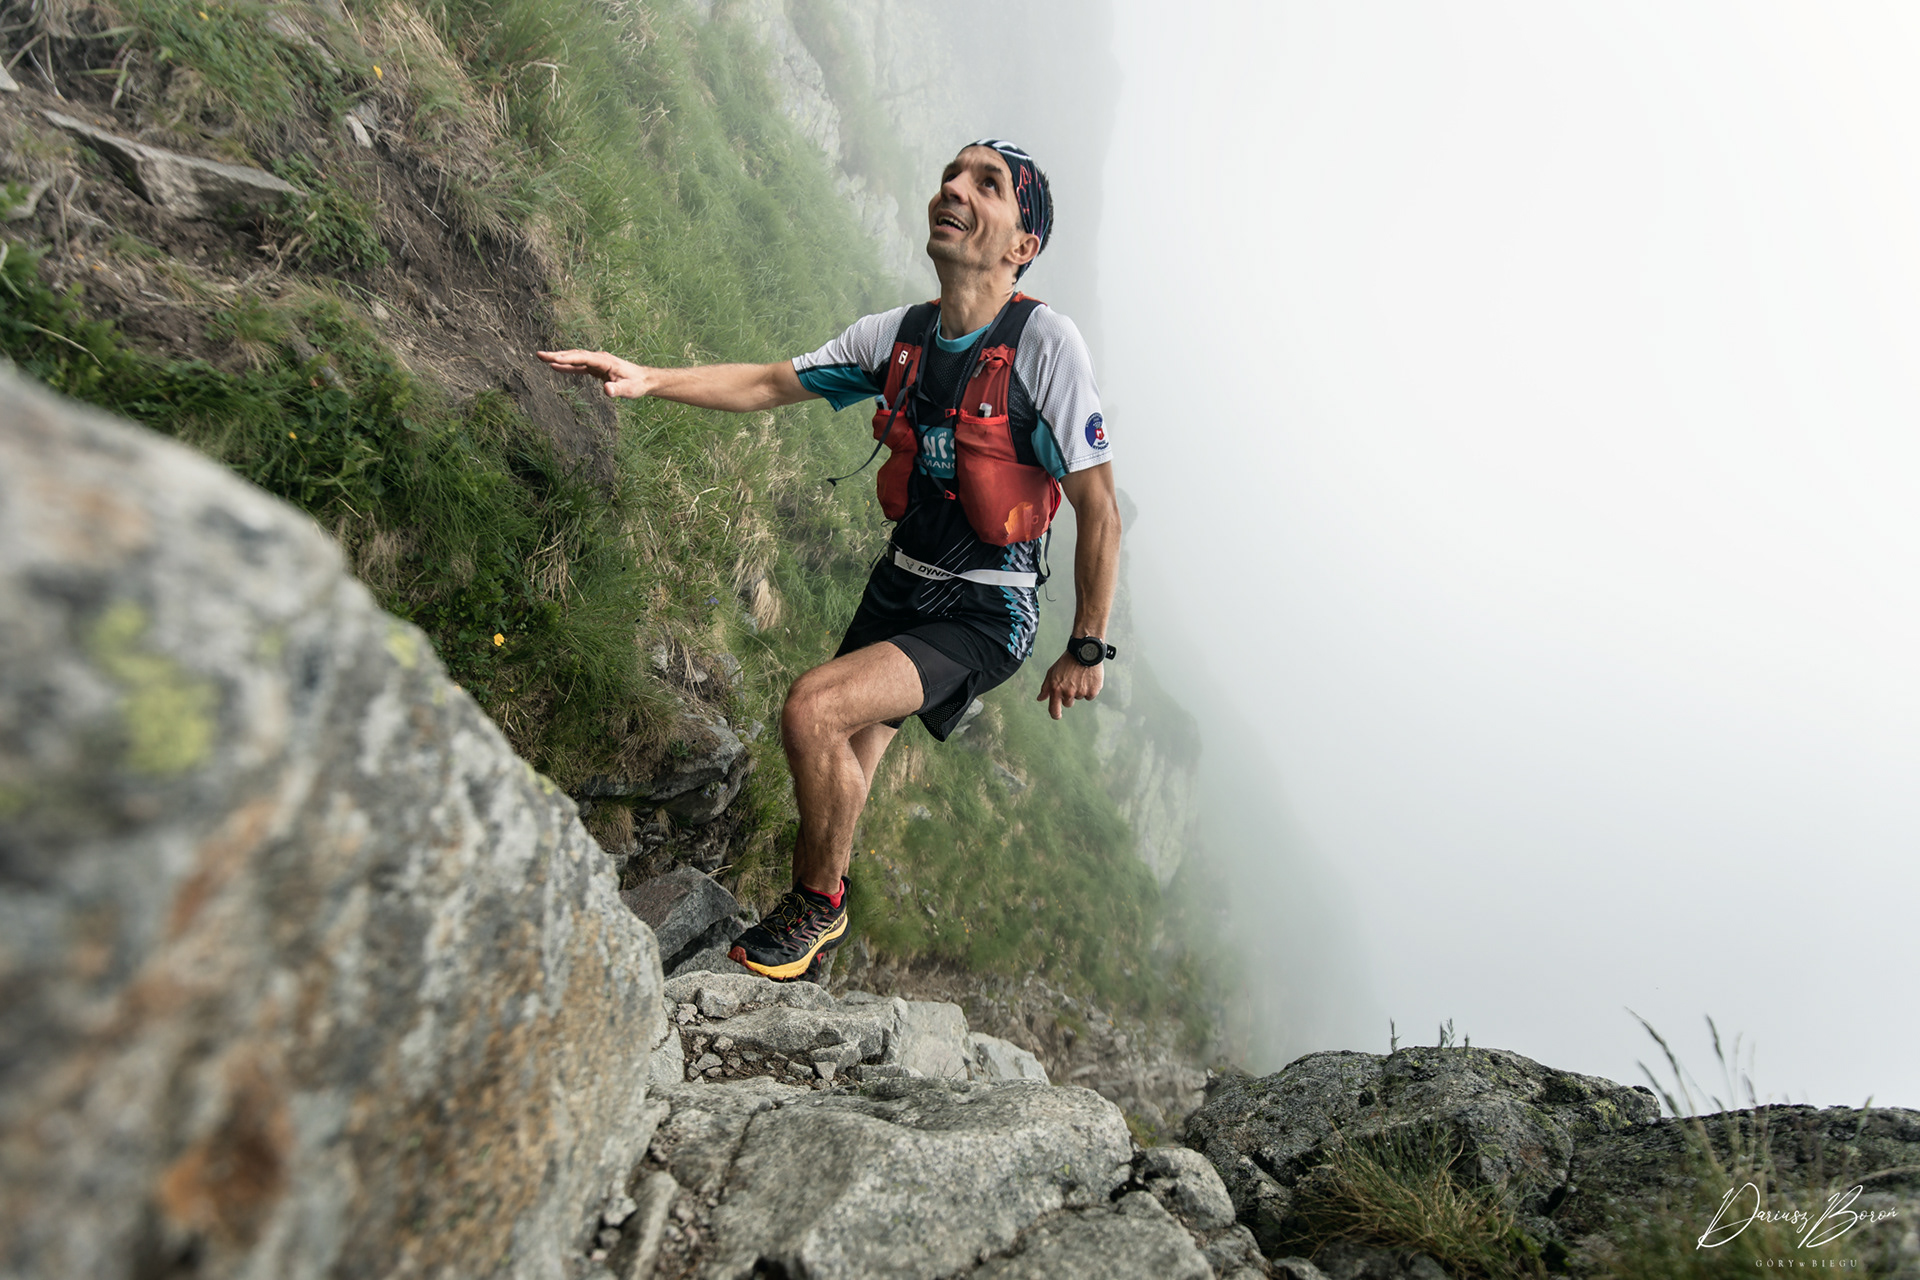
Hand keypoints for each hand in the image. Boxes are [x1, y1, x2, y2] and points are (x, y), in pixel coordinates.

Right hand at [536, 349, 653, 397]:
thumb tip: (606, 390)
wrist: (643, 380)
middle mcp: (599, 358)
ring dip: (559, 358)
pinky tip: (555, 366)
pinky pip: (578, 365)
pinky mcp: (596, 368)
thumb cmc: (637, 385)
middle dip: (557, 355)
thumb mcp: (629, 390)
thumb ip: (617, 390)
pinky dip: (567, 365)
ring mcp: (597, 362)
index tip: (554, 359)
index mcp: (605, 361)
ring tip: (541, 357)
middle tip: (539, 355)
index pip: (583, 358)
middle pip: (575, 355)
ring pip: (575, 358)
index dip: (568, 358)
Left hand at [1036, 650, 1102, 719]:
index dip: (1055, 715)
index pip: (1054, 710)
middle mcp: (1068, 692)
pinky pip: (1090, 696)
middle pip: (1068, 704)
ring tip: (1080, 677)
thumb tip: (1040, 698)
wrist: (1084, 651)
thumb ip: (1046, 687)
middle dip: (1068, 696)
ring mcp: (1080, 692)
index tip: (1057, 715)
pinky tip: (1088, 679)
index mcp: (1056, 689)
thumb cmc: (1067, 661)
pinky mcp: (1092, 691)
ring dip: (1080, 690)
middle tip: (1071, 682)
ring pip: (1079, 698)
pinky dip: (1090, 689)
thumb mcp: (1052, 672)